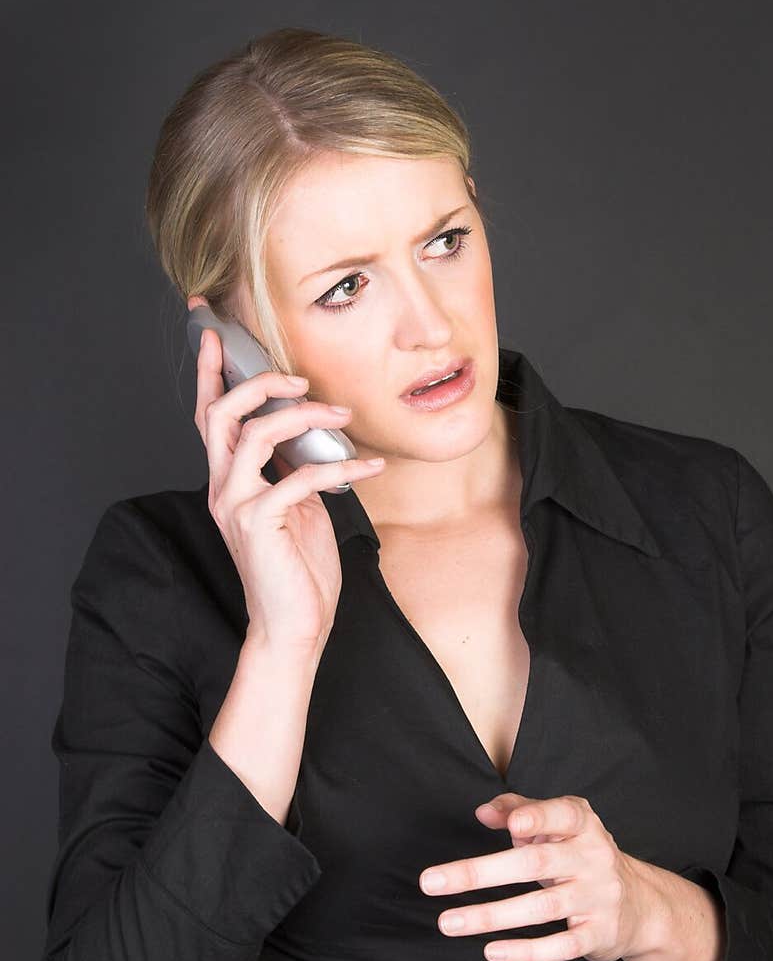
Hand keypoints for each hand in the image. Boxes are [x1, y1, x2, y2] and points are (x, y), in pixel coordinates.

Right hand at [191, 298, 386, 655]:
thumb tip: (313, 438)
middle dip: (260, 381)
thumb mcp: (296, 510)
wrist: (293, 628)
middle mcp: (223, 488)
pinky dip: (341, 466)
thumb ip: (292, 471)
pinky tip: (371, 466)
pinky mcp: (260, 523)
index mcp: (228, 481)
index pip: (211, 416)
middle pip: (223, 413)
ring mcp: (237, 505)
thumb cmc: (297, 572)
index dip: (212, 373)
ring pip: (256, 434)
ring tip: (341, 416)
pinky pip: (299, 476)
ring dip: (304, 416)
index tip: (214, 331)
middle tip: (300, 377)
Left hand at [418, 792, 656, 960]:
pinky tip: (492, 952)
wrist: (639, 904)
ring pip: (542, 908)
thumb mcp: (557, 827)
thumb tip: (482, 812)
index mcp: (582, 824)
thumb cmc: (580, 856)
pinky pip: (561, 946)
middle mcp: (593, 857)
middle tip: (432, 882)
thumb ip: (519, 810)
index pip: (561, 814)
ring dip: (491, 916)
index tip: (512, 822)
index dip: (538, 817)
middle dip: (481, 873)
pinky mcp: (599, 934)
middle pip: (536, 864)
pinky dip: (527, 952)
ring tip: (448, 922)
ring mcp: (598, 897)